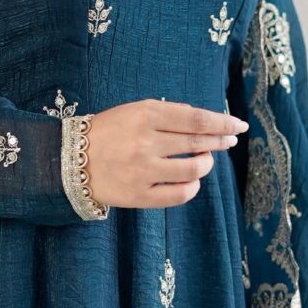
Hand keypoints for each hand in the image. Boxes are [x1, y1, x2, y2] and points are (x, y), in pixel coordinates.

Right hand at [85, 101, 247, 208]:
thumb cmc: (107, 133)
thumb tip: (204, 121)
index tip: (238, 125)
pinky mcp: (139, 195)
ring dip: (206, 164)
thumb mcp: (134, 111)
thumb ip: (168, 114)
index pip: (196, 119)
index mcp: (145, 115)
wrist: (69, 162)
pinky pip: (179, 194)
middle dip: (220, 141)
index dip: (222, 122)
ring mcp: (143, 171)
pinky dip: (192, 187)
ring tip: (204, 161)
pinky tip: (192, 181)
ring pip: (193, 169)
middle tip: (230, 141)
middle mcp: (146, 142)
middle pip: (198, 141)